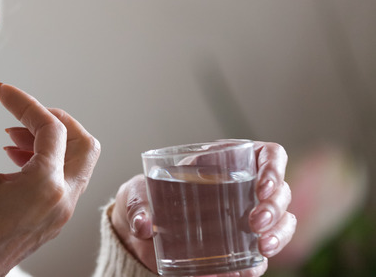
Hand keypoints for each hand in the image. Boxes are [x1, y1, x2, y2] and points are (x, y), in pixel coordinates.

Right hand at [0, 80, 99, 275]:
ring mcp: (61, 213)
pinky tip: (13, 157)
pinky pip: (65, 180)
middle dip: (54, 120)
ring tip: (11, 137)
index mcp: (45, 186)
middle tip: (22, 113)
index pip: (51, 127)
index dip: (25, 102)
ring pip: (77, 162)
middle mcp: (63, 200)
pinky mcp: (53, 220)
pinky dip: (48, 161)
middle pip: (83, 143)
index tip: (1, 92)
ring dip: (52, 141)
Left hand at [110, 141, 296, 275]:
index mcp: (226, 161)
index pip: (268, 155)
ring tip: (262, 247)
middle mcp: (244, 187)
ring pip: (283, 221)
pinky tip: (247, 270)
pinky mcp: (241, 245)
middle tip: (256, 223)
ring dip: (279, 234)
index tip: (262, 187)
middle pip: (281, 191)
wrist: (141, 230)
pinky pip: (262, 253)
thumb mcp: (138, 194)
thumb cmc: (146, 198)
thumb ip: (137, 205)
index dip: (273, 167)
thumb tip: (144, 225)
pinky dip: (258, 263)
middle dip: (275, 207)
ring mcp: (247, 216)